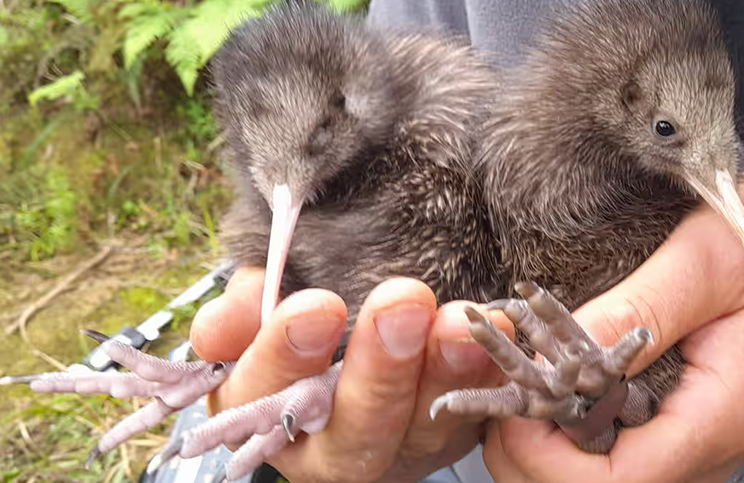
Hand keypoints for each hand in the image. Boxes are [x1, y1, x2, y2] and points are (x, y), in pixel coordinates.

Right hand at [191, 271, 513, 482]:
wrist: (347, 348)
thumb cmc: (297, 330)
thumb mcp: (257, 318)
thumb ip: (242, 311)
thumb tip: (248, 294)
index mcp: (266, 413)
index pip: (263, 394)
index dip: (285, 354)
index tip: (316, 306)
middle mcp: (331, 449)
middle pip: (355, 429)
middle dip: (379, 368)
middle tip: (401, 301)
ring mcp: (398, 449)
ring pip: (424, 429)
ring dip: (447, 371)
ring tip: (463, 321)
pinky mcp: (448, 435)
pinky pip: (476, 412)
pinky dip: (491, 371)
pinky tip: (501, 330)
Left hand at [483, 183, 743, 482]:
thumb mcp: (708, 261)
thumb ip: (641, 307)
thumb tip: (566, 346)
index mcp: (713, 418)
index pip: (620, 482)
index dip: (549, 461)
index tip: (507, 414)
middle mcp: (698, 448)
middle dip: (529, 458)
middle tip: (486, 399)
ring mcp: (685, 443)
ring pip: (596, 476)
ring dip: (538, 444)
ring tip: (500, 389)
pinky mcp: (672, 427)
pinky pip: (609, 448)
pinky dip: (562, 427)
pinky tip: (534, 388)